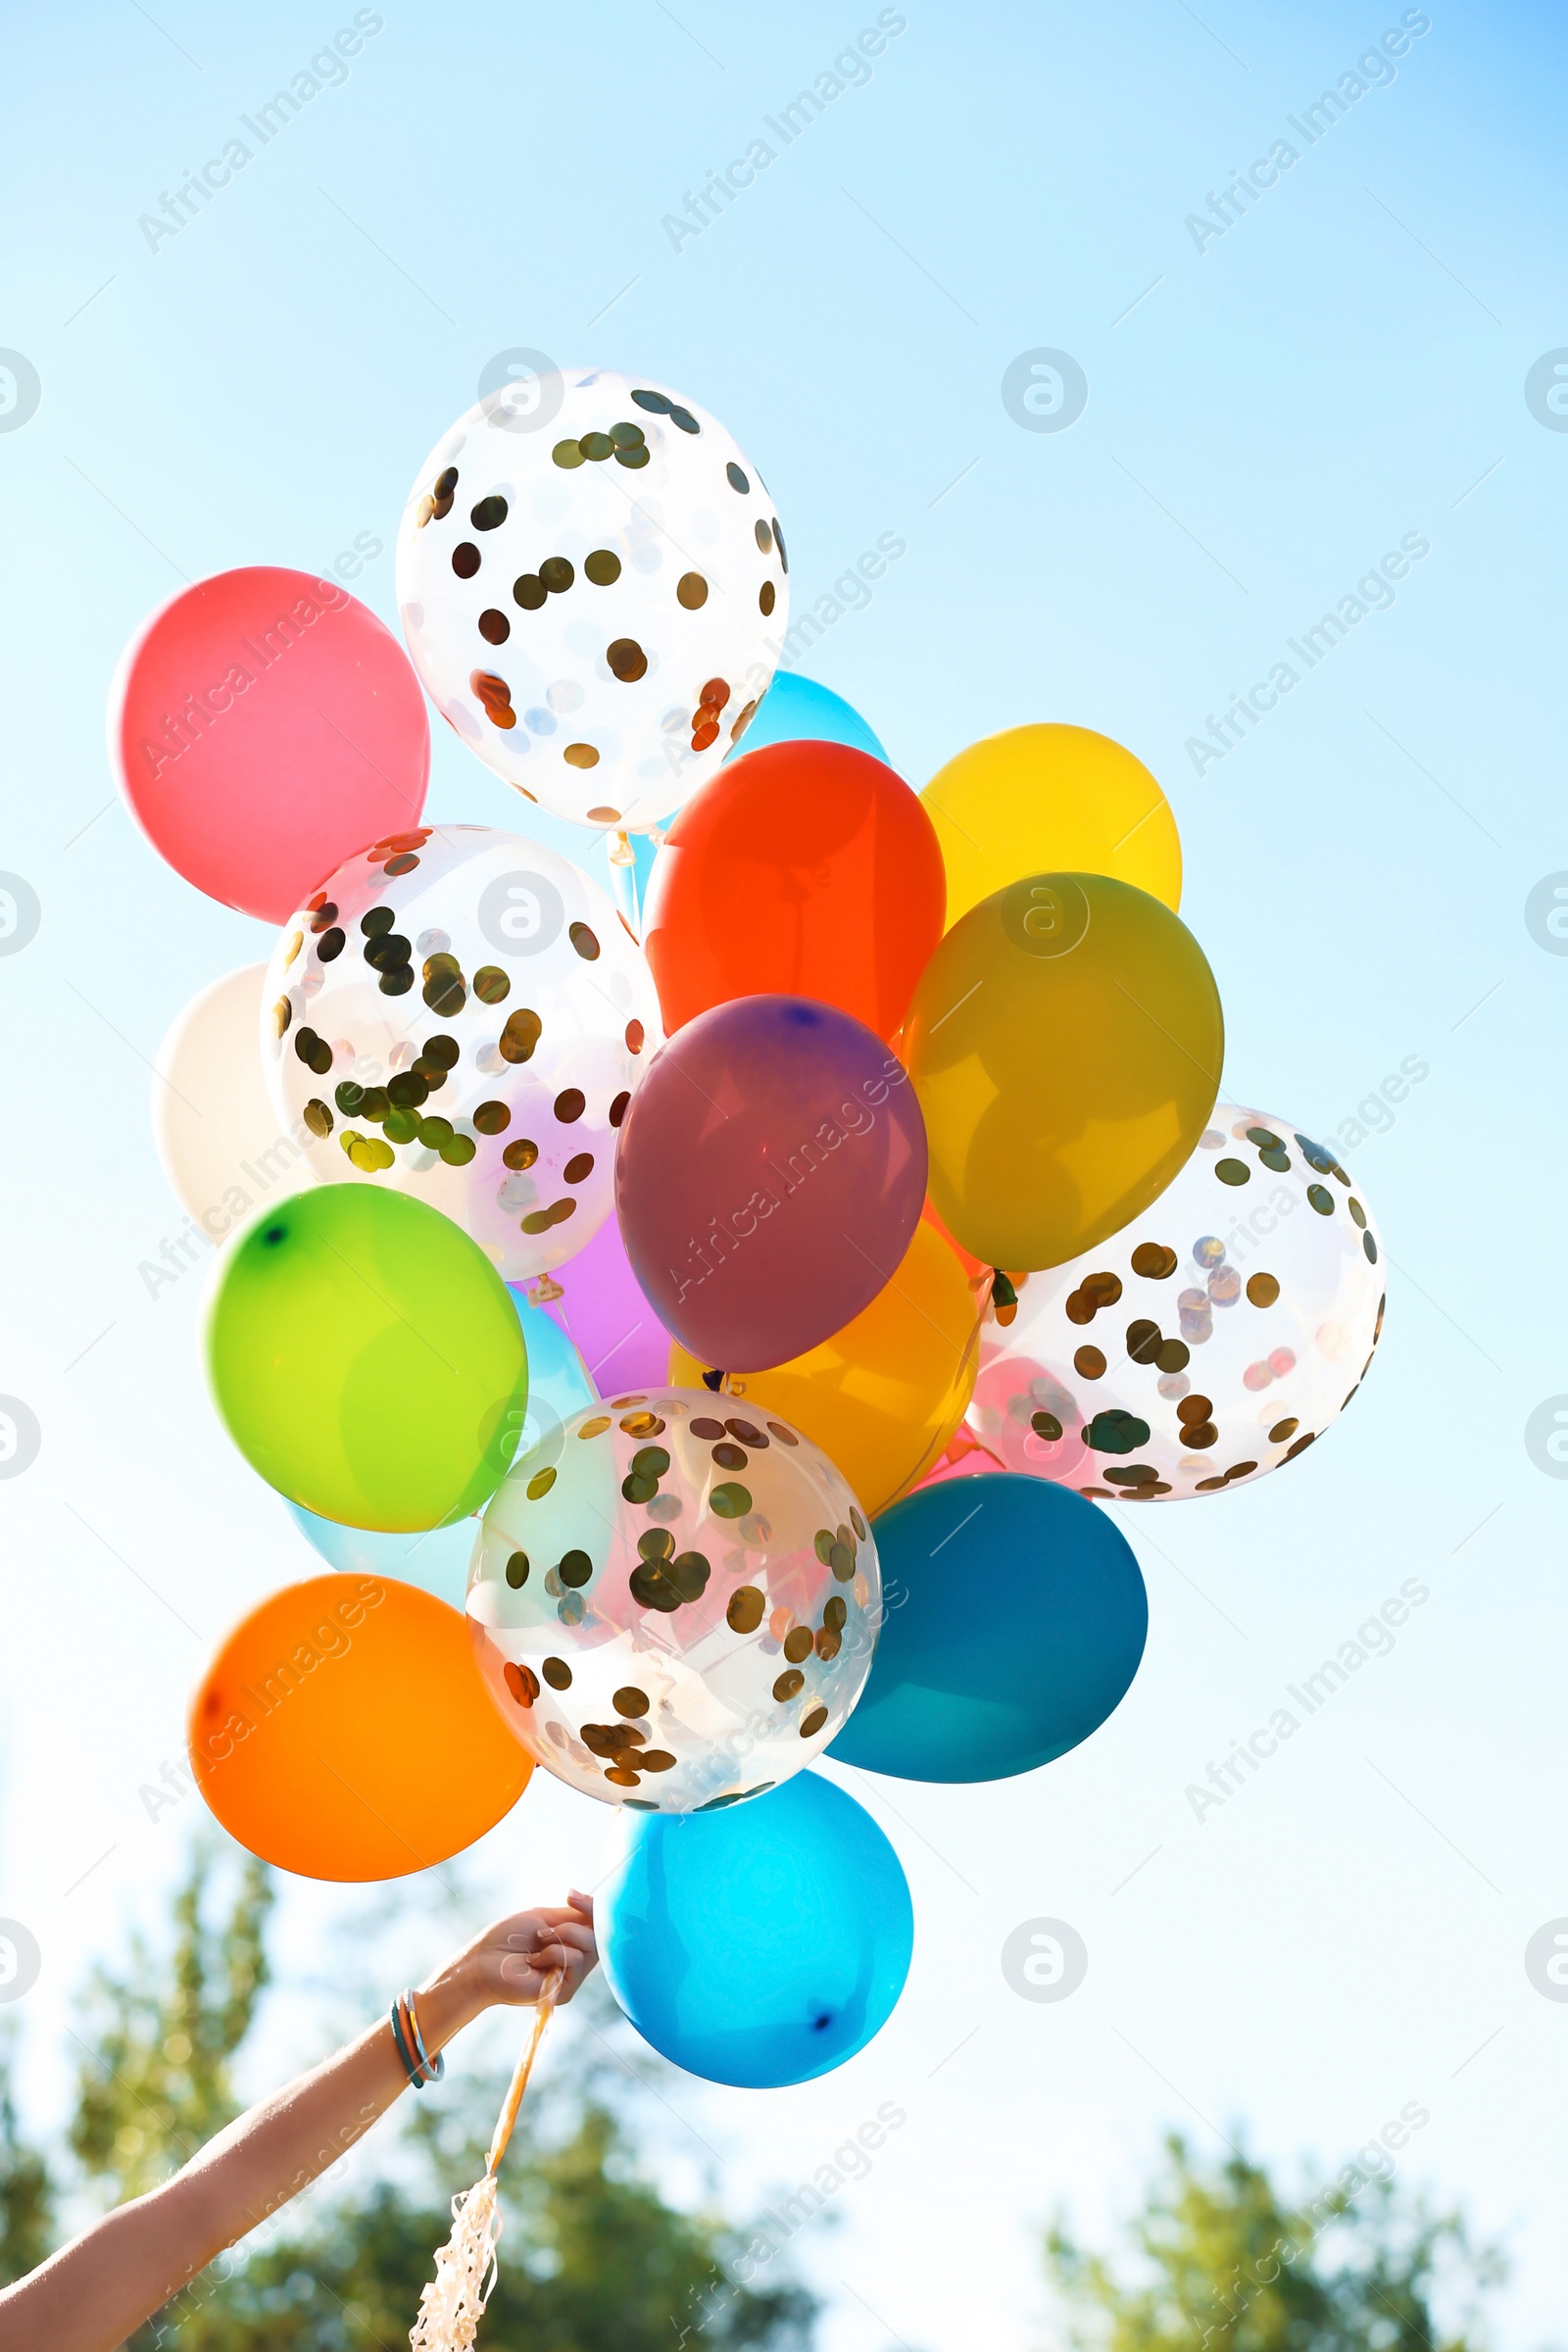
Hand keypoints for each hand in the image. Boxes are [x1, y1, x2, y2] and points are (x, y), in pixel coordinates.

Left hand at [418, 1892, 596, 2043]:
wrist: (483, 1961)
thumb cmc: (506, 1939)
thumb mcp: (543, 1919)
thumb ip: (572, 1916)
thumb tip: (594, 1904)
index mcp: (569, 1942)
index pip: (596, 1925)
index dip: (593, 1908)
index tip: (572, 1895)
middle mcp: (574, 1961)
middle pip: (599, 1935)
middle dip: (578, 1921)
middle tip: (547, 1925)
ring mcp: (571, 1977)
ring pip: (591, 1947)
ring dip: (562, 1936)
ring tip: (538, 1942)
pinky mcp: (565, 1990)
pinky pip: (576, 1961)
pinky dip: (555, 1952)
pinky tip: (533, 1961)